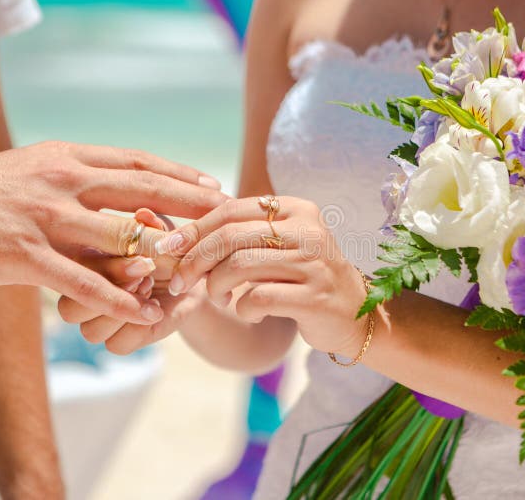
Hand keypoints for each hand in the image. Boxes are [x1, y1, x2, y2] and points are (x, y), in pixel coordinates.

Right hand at [0, 141, 226, 322]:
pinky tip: (145, 313)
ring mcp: (46, 218)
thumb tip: (116, 183)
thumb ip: (76, 175)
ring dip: (162, 258)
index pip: (137, 162)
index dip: (180, 174)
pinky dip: (118, 300)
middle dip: (191, 206)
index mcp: (67, 157)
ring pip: (120, 237)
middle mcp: (63, 181)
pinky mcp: (25, 255)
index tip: (213, 185)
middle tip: (227, 220)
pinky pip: (83, 281)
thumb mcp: (33, 168)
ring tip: (197, 273)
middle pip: (142, 192)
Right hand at [59, 208, 209, 352]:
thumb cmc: (166, 244)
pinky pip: (116, 345)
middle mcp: (80, 295)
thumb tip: (144, 214)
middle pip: (69, 309)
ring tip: (151, 289)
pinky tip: (156, 309)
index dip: (107, 268)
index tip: (143, 259)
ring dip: (124, 312)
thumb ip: (150, 222)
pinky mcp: (118, 341)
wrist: (192, 276)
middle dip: (111, 291)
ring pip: (90, 331)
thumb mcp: (161, 228)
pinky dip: (138, 328)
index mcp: (78, 264)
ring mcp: (96, 322)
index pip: (72, 272)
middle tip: (147, 274)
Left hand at [155, 196, 370, 355]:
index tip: (169, 247)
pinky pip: (257, 298)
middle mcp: (308, 230)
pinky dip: (243, 309)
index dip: (195, 229)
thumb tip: (178, 238)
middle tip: (179, 281)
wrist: (356, 314)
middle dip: (194, 260)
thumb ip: (241, 235)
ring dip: (215, 287)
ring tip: (218, 298)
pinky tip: (249, 312)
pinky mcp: (315, 297)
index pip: (232, 210)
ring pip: (239, 266)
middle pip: (231, 236)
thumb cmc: (304, 278)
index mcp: (296, 209)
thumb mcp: (278, 246)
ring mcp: (314, 263)